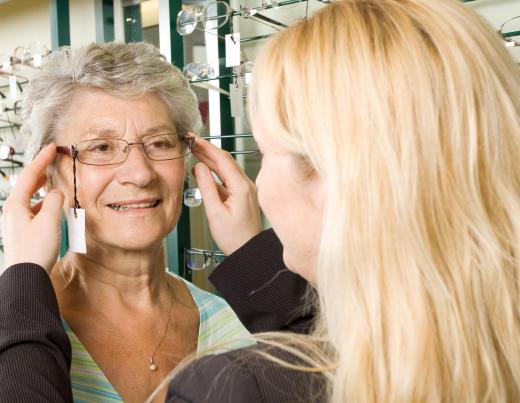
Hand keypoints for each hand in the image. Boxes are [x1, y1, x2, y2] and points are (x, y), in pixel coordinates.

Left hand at [1, 144, 63, 272]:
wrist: (26, 276)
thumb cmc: (36, 249)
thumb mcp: (50, 221)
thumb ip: (56, 202)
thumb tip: (57, 192)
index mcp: (15, 205)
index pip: (31, 175)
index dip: (42, 159)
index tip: (53, 146)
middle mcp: (13, 211)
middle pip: (28, 186)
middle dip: (41, 174)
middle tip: (52, 162)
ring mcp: (17, 223)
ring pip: (32, 200)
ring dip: (45, 193)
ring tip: (57, 188)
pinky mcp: (23, 233)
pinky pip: (35, 213)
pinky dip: (46, 208)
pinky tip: (55, 212)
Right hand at [192, 136, 262, 254]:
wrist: (248, 251)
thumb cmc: (234, 237)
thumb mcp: (215, 213)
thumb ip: (207, 188)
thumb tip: (199, 167)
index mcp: (241, 187)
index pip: (223, 159)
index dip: (207, 147)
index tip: (193, 139)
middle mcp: (246, 185)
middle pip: (225, 160)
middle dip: (207, 149)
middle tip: (191, 141)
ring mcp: (246, 189)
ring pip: (226, 168)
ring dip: (210, 159)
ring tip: (194, 151)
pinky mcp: (242, 195)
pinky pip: (227, 178)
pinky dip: (215, 172)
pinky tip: (203, 169)